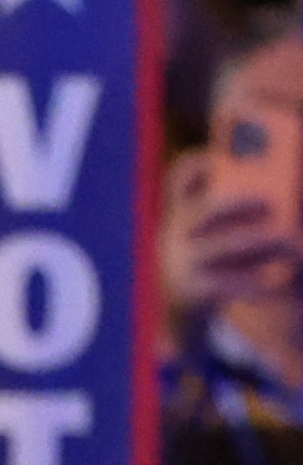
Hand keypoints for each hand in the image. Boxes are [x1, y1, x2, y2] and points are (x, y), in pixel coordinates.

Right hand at [161, 151, 302, 337]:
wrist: (179, 309)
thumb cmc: (210, 259)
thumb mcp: (211, 232)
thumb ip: (236, 213)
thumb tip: (286, 200)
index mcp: (182, 212)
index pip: (179, 179)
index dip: (197, 165)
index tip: (221, 155)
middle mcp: (175, 234)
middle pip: (203, 212)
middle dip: (235, 204)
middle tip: (269, 202)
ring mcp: (182, 262)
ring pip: (219, 247)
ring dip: (255, 242)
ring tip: (288, 242)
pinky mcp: (192, 290)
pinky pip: (223, 284)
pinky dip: (249, 283)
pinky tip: (271, 283)